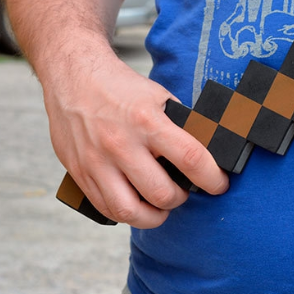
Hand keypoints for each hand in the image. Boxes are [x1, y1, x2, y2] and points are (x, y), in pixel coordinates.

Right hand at [44, 51, 228, 227]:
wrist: (74, 77)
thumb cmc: (120, 87)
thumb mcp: (159, 97)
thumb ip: (178, 125)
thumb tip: (205, 151)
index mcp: (147, 121)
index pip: (190, 158)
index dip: (211, 178)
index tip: (219, 184)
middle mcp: (121, 144)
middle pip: (161, 193)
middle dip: (181, 198)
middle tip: (184, 191)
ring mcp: (97, 162)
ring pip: (130, 211)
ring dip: (154, 216)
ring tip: (162, 206)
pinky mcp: (80, 172)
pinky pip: (106, 207)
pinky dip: (127, 213)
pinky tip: (137, 204)